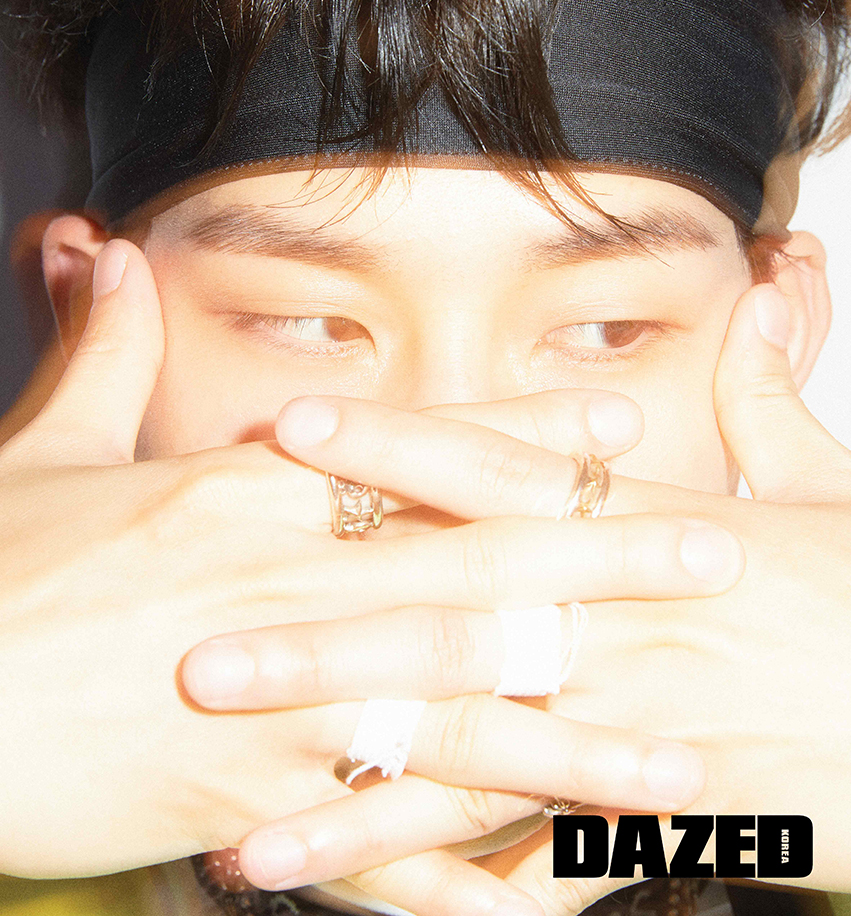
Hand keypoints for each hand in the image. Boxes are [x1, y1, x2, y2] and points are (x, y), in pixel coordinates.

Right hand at [0, 240, 713, 894]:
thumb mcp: (43, 450)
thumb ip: (108, 353)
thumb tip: (116, 255)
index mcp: (244, 486)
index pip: (414, 445)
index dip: (523, 427)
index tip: (617, 418)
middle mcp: (282, 579)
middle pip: (473, 561)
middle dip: (602, 558)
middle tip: (714, 551)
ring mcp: (276, 691)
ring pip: (458, 703)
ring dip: (578, 726)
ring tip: (680, 746)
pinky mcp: (249, 791)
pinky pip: (389, 822)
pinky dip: (477, 851)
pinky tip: (554, 877)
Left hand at [213, 283, 850, 913]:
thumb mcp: (835, 487)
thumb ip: (769, 399)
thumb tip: (761, 299)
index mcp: (658, 528)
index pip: (503, 474)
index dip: (396, 447)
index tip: (289, 433)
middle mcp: (631, 623)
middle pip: (459, 626)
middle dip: (327, 644)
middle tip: (202, 657)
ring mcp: (648, 729)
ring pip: (483, 768)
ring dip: (361, 802)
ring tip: (246, 831)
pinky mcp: (676, 824)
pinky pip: (553, 874)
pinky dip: (464, 903)